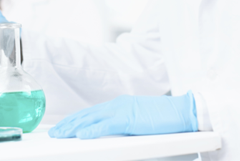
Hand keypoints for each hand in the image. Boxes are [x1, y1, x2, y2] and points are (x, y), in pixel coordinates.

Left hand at [48, 92, 197, 138]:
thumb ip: (124, 123)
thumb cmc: (166, 118)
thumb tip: (111, 133)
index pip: (93, 112)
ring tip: (60, 134)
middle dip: (69, 124)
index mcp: (121, 104)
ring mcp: (123, 110)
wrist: (184, 111)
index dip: (76, 119)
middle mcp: (118, 104)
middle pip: (87, 114)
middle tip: (55, 132)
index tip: (64, 126)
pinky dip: (91, 130)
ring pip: (91, 119)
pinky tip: (80, 136)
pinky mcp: (128, 119)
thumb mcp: (140, 120)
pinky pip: (104, 126)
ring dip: (73, 127)